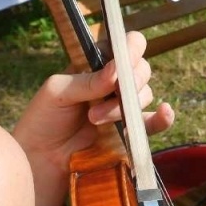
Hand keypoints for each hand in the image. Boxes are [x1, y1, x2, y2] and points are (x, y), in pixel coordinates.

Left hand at [13, 30, 174, 198]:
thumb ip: (88, 81)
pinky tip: (165, 113)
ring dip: (123, 107)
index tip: (122, 64)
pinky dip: (163, 117)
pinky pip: (154, 123)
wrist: (40, 161)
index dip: (130, 49)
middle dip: (125, 84)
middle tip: (100, 101)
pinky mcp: (130, 132)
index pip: (124, 45)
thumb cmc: (43, 120)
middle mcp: (114, 83)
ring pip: (145, 94)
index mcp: (96, 65)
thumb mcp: (58, 92)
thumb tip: (116, 70)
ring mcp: (123, 107)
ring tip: (95, 120)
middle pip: (140, 69)